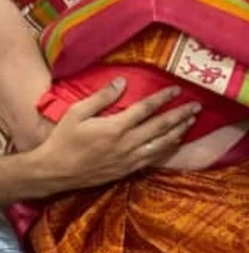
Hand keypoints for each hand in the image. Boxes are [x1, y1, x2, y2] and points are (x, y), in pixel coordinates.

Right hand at [34, 78, 199, 191]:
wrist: (57, 171)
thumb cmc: (63, 139)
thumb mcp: (76, 112)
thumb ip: (101, 97)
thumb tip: (121, 81)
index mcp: (114, 127)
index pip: (145, 109)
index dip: (162, 98)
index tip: (175, 89)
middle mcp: (127, 143)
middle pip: (160, 127)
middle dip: (179, 115)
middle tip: (195, 105)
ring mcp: (129, 159)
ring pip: (161, 144)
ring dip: (178, 131)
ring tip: (191, 121)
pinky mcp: (128, 169)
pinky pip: (154, 158)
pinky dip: (168, 149)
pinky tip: (174, 142)